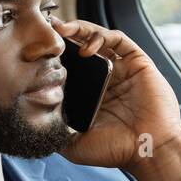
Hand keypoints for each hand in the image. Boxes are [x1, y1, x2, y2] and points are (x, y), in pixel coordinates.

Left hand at [51, 15, 180, 180]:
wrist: (147, 150)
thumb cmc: (116, 150)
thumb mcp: (75, 145)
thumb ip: (57, 133)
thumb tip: (33, 123)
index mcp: (92, 95)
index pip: (70, 67)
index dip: (55, 57)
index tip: (36, 50)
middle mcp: (106, 79)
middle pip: (82, 47)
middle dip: (64, 37)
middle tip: (46, 31)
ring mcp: (122, 69)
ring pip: (99, 38)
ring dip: (80, 30)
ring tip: (63, 31)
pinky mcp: (138, 63)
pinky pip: (119, 40)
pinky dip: (101, 37)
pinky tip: (87, 47)